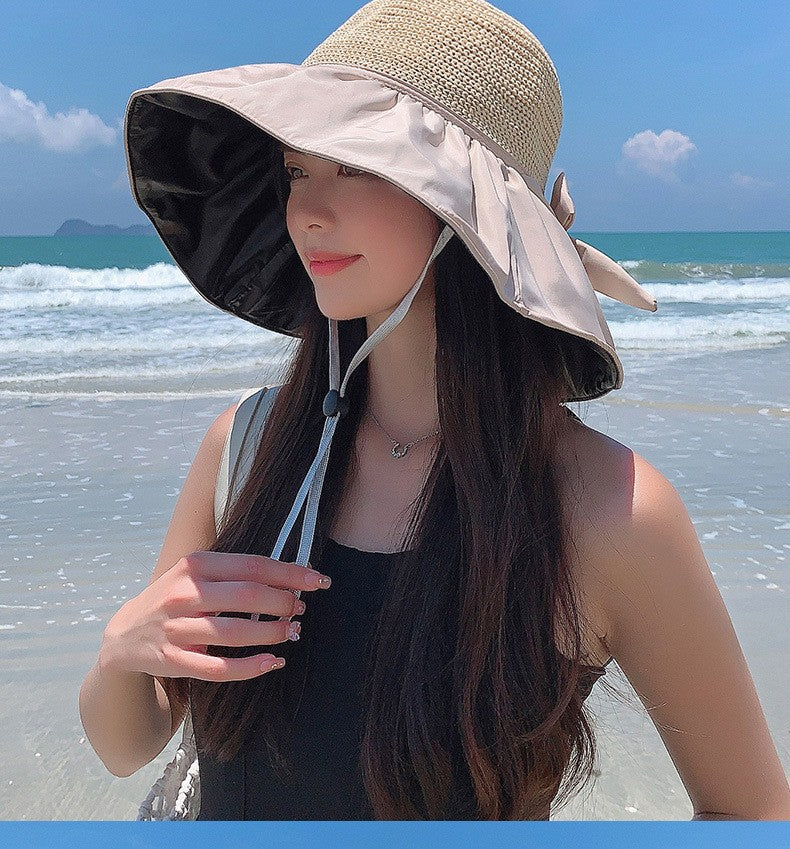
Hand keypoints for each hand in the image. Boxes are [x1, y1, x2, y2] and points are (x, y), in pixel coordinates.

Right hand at [97, 551, 330, 681]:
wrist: (124, 634)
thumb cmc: (174, 598)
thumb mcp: (196, 573)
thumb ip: (235, 573)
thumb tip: (290, 577)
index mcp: (195, 565)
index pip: (252, 566)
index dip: (290, 574)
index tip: (318, 581)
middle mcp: (184, 594)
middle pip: (247, 597)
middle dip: (283, 603)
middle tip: (300, 609)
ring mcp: (177, 629)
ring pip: (234, 633)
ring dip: (271, 633)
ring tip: (292, 632)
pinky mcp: (173, 661)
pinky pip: (218, 668)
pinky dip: (250, 667)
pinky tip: (273, 662)